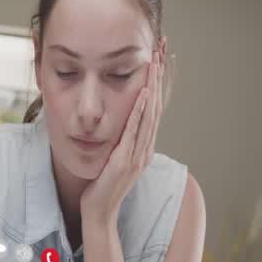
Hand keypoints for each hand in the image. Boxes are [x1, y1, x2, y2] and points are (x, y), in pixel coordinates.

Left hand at [79, 50, 162, 228]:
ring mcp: (138, 155)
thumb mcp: (113, 158)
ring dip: (153, 86)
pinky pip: (135, 131)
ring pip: (150, 114)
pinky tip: (142, 93)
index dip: (158, 82)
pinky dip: (140, 110)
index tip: (159, 57)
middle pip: (156, 105)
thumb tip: (115, 124)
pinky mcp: (126, 161)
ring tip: (156, 62)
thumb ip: (118, 142)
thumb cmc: (101, 186)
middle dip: (160, 76)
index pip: (153, 108)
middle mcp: (145, 148)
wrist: (99, 213)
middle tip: (163, 48)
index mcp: (143, 147)